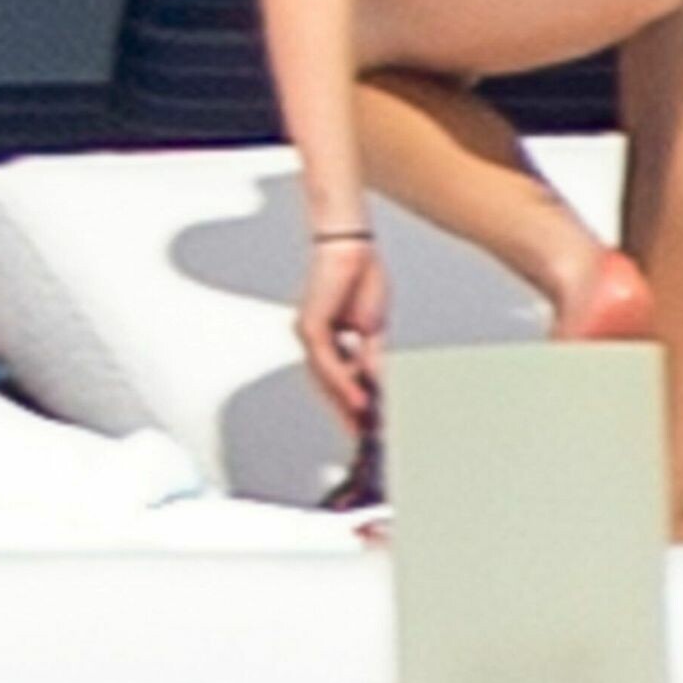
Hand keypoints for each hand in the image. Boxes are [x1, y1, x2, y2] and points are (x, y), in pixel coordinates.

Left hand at [296, 240, 387, 435]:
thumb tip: (374, 385)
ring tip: (364, 425)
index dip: (349, 404)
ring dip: (346, 404)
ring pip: (326, 380)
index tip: (364, 427)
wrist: (351, 246)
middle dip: (346, 413)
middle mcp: (312, 339)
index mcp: (325, 337)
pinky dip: (344, 383)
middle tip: (364, 436)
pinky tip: (358, 400)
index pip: (336, 379)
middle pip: (328, 386)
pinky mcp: (311, 327)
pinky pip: (328, 363)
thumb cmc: (360, 276)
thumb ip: (369, 357)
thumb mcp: (371, 327)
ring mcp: (308, 334)